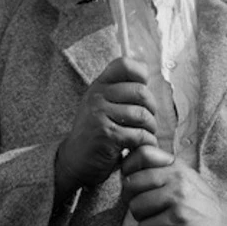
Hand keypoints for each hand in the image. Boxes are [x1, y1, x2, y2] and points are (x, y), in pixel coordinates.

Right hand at [54, 57, 157, 199]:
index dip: (141, 74)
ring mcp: (100, 115)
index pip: (124, 65)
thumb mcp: (102, 104)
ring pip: (142, 115)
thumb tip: (146, 71)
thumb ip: (120, 90)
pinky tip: (141, 146)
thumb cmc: (96, 132)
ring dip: (150, 129)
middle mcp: (97, 96)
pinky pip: (139, 135)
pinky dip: (147, 143)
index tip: (143, 91)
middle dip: (152, 109)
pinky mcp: (106, 135)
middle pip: (141, 92)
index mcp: (99, 86)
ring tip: (145, 135)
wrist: (74, 160)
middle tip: (147, 122)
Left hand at [121, 145, 226, 225]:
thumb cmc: (199, 202)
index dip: (128, 167)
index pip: (141, 153)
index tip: (133, 181)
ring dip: (141, 219)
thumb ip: (160, 169)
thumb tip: (125, 162)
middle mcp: (176, 178)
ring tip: (156, 220)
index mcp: (175, 165)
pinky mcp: (178, 221)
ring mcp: (177, 199)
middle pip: (131, 183)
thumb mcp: (183, 177)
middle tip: (143, 207)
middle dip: (131, 199)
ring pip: (136, 207)